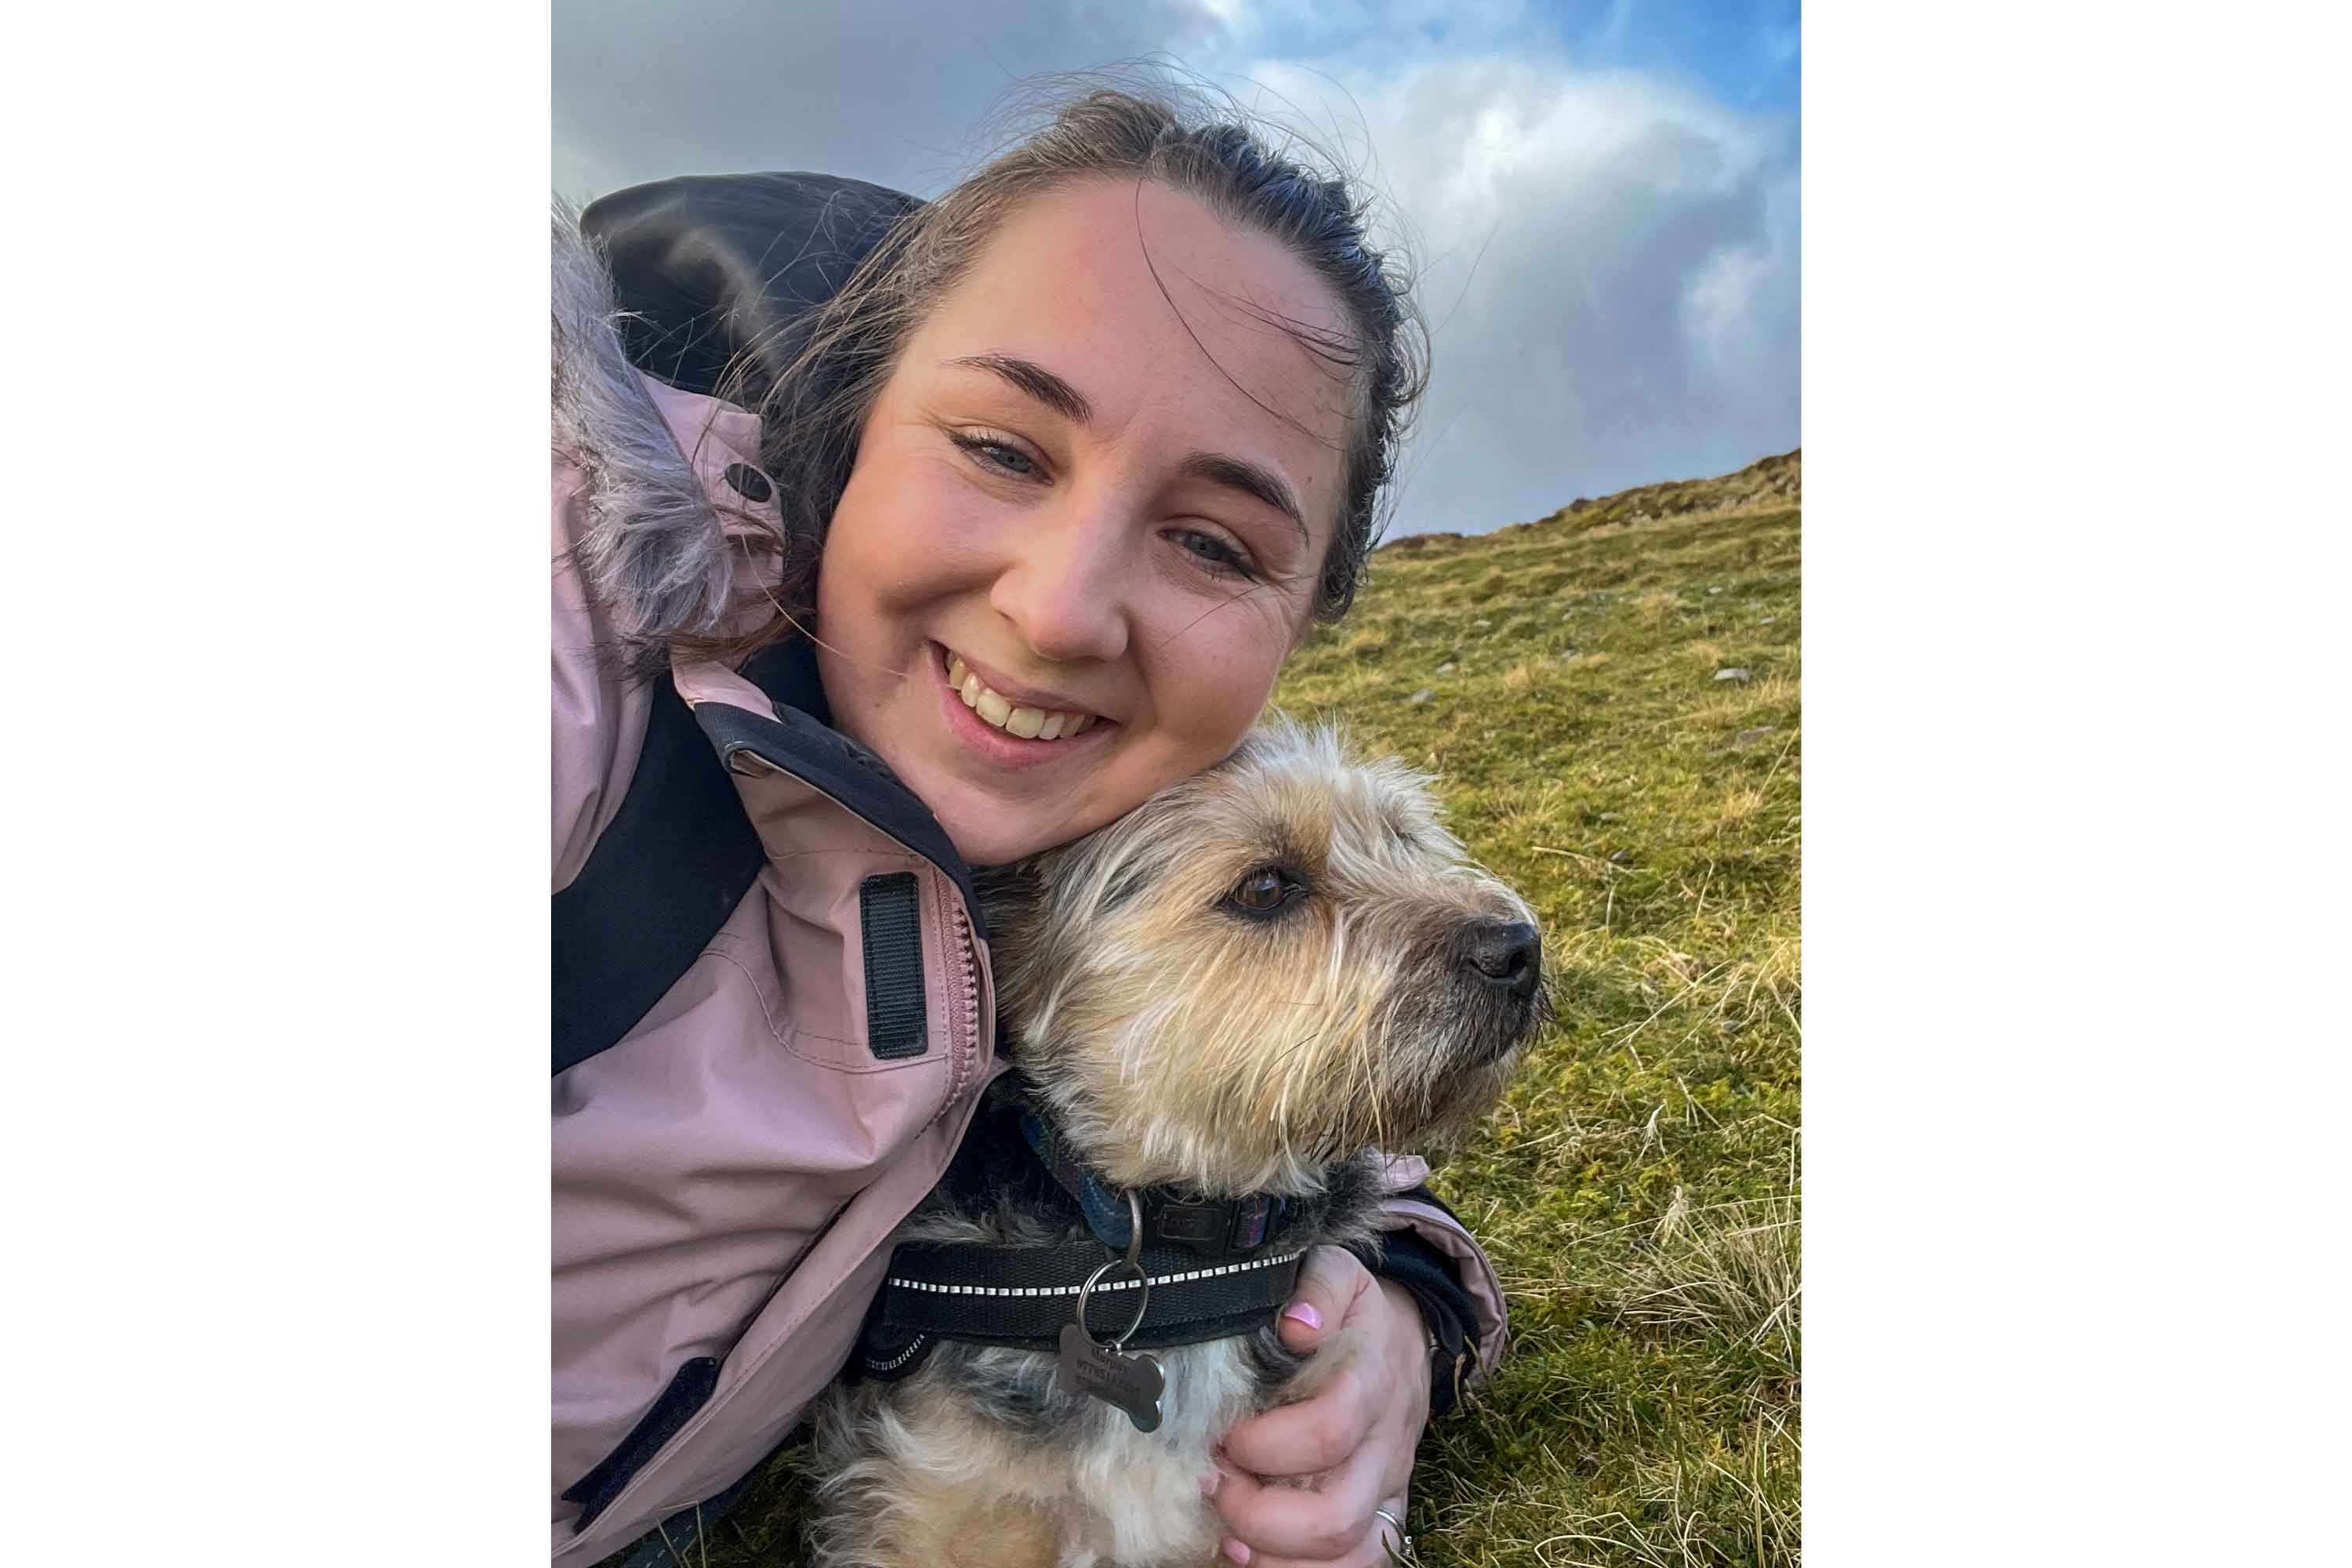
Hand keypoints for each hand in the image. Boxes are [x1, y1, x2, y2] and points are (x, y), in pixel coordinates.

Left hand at [1205, 1245, 1429, 1565]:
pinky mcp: (1383, 1512)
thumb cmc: (1352, 1309)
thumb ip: (1316, 1287)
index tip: (1221, 1433)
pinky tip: (1252, 1554)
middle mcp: (1385, 1445)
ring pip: (1348, 1552)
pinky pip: (1361, 1563)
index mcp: (1373, 1382)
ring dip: (1276, 1555)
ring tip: (1227, 1528)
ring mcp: (1387, 1486)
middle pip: (1335, 1515)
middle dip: (1258, 1512)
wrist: (1403, 1338)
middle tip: (1213, 1481)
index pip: (1328, 1432)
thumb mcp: (1338, 1273)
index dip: (1265, 1445)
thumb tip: (1294, 1323)